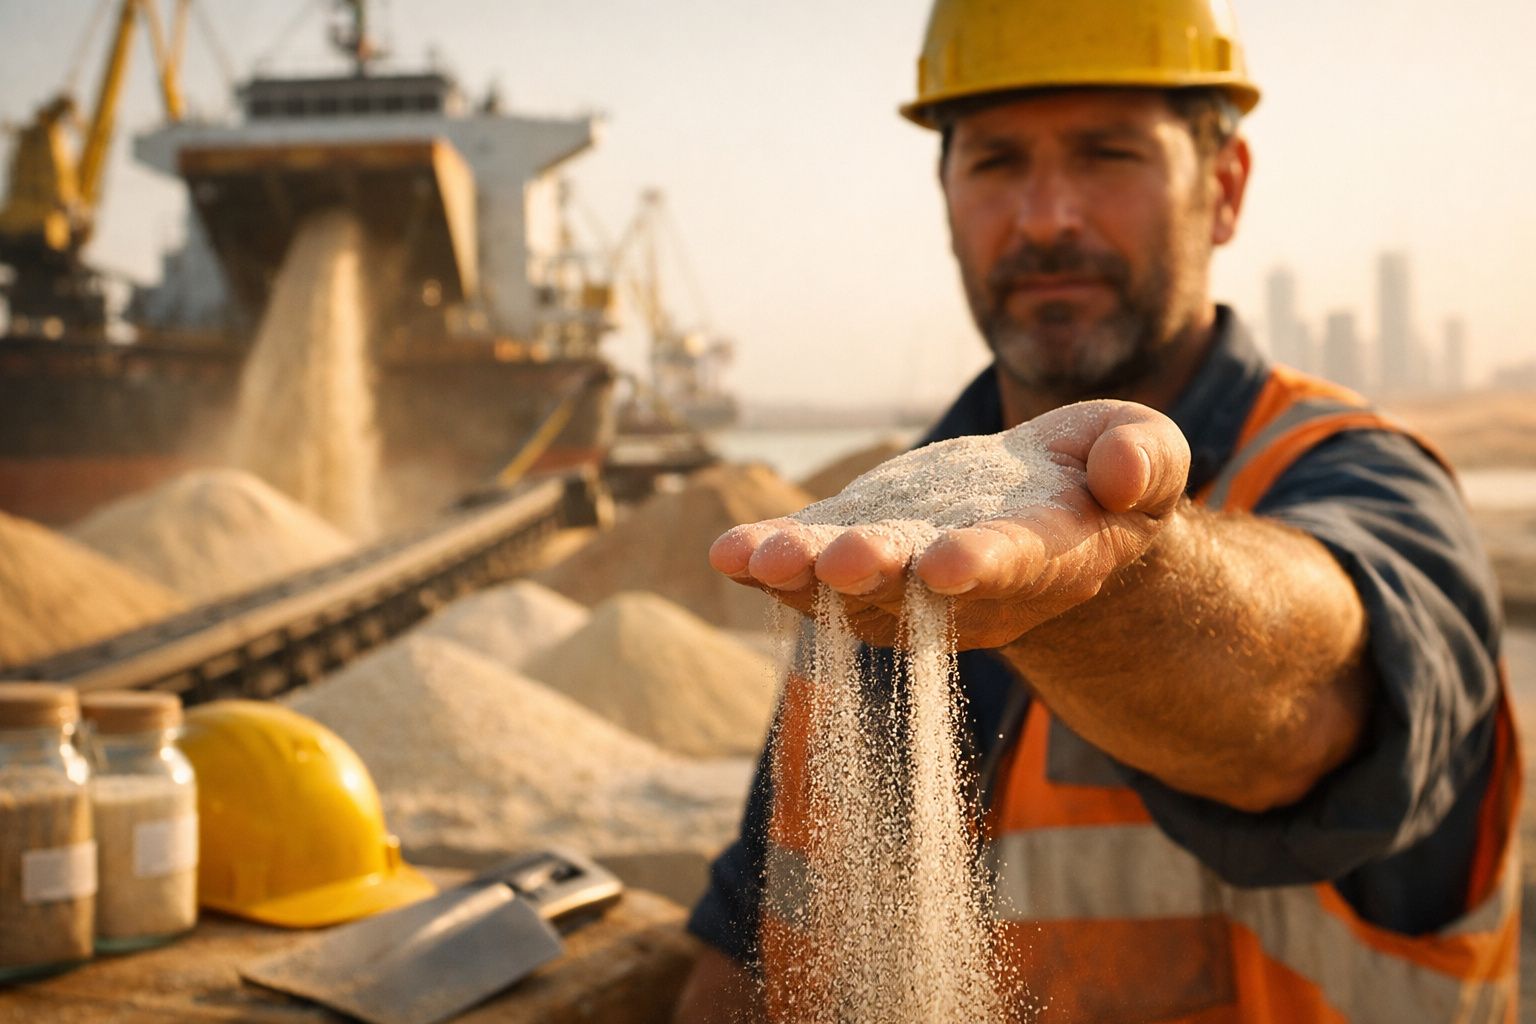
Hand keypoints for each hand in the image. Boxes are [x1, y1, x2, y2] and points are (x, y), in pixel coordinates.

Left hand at [709, 400, 1189, 649]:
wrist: (1042, 508)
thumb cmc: (1097, 478)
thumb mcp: (1141, 450)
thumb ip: (1145, 459)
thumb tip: (1121, 475)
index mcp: (1048, 556)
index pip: (1015, 566)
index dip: (982, 567)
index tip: (947, 566)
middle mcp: (968, 586)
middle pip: (917, 587)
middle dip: (877, 574)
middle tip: (841, 562)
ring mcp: (905, 578)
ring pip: (850, 588)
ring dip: (803, 575)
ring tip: (758, 558)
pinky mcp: (858, 554)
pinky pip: (810, 569)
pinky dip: (769, 563)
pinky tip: (728, 554)